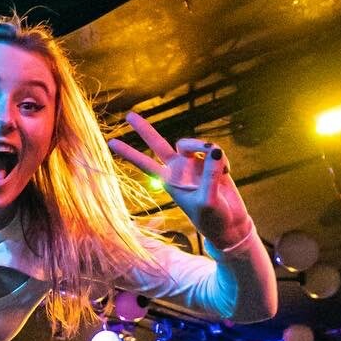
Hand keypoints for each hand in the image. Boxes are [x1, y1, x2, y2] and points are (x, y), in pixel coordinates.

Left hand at [108, 117, 252, 250]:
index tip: (111, 142)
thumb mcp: (208, 200)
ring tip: (215, 155)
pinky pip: (215, 150)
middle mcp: (179, 169)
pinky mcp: (212, 162)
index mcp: (169, 181)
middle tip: (129, 115)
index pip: (145, 164)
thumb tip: (214, 150)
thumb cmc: (212, 218)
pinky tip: (227, 171)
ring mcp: (194, 164)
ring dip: (203, 145)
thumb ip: (209, 174)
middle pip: (157, 144)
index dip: (129, 153)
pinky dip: (222, 158)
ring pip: (194, 143)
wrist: (229, 225)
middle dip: (144, 130)